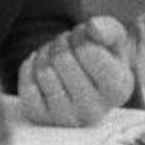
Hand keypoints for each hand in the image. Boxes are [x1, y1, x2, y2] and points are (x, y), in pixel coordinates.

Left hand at [19, 16, 134, 126]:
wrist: (82, 78)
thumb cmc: (101, 56)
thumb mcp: (112, 40)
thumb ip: (108, 29)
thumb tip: (93, 28)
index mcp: (118, 89)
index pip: (88, 50)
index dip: (80, 36)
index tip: (83, 38)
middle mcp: (94, 109)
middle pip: (62, 60)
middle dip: (60, 44)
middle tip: (66, 45)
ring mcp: (66, 116)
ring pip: (44, 72)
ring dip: (45, 54)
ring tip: (55, 56)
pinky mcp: (42, 117)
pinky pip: (27, 86)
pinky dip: (29, 68)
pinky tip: (42, 68)